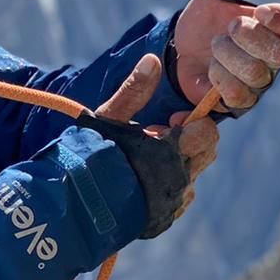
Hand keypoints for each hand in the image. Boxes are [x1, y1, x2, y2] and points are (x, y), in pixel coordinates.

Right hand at [88, 54, 218, 235]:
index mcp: (169, 152)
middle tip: (158, 138)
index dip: (194, 123)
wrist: (71, 207)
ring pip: (192, 177)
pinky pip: (179, 200)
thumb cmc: (88, 157)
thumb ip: (134, 90)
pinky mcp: (163, 221)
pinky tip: (142, 183)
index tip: (171, 121)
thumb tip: (153, 59)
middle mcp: (177, 181)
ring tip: (144, 164)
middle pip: (206, 153)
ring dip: (177, 166)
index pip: (207, 132)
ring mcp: (172, 204)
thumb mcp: (108, 118)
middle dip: (190, 142)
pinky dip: (168, 188)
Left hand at [171, 0, 279, 111]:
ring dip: (228, 56)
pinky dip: (218, 78)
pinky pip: (237, 95)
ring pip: (256, 74)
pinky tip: (209, 69)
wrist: (179, 53)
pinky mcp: (240, 102)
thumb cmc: (204, 23)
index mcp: (276, 30)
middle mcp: (274, 58)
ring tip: (215, 47)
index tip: (262, 11)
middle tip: (230, 27)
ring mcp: (259, 82)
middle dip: (250, 38)